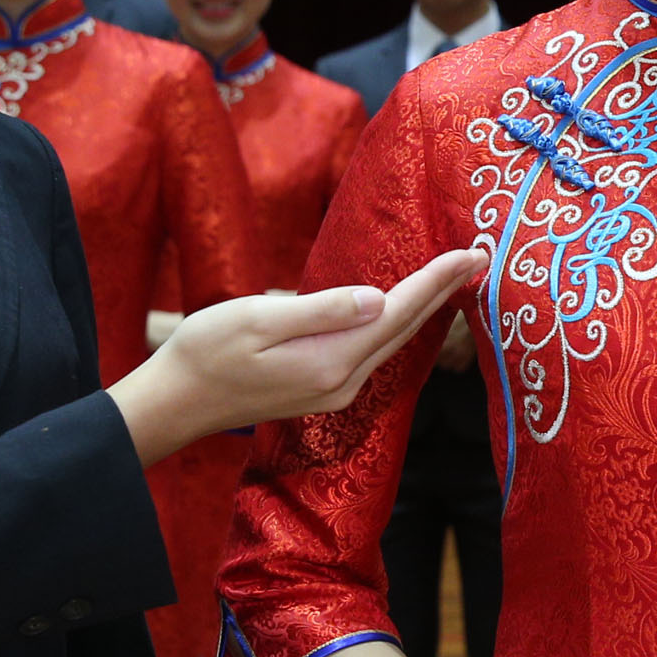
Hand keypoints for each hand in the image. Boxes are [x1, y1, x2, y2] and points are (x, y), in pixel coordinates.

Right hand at [108, 247, 486, 463]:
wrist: (176, 403)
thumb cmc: (206, 351)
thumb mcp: (258, 320)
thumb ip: (321, 310)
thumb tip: (378, 299)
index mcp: (330, 361)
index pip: (397, 313)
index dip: (436, 282)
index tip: (471, 253)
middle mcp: (343, 382)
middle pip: (405, 330)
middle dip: (443, 293)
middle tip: (479, 257)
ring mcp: (335, 391)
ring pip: (393, 343)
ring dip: (425, 309)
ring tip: (455, 279)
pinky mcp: (323, 390)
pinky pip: (374, 352)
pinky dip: (398, 325)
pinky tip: (407, 309)